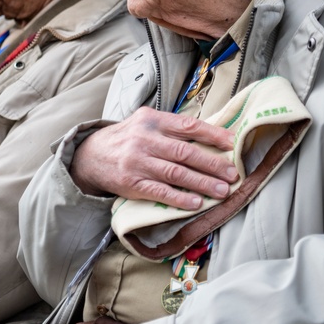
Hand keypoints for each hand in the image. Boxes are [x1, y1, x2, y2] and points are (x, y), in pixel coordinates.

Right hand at [70, 107, 237, 209]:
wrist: (90, 156)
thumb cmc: (127, 139)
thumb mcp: (146, 124)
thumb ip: (172, 129)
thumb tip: (212, 137)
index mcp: (152, 120)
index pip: (188, 126)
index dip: (212, 135)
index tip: (232, 144)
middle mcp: (145, 139)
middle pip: (185, 152)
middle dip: (213, 164)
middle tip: (233, 174)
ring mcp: (137, 162)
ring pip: (176, 173)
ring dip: (202, 183)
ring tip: (222, 191)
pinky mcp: (131, 183)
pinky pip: (160, 192)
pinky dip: (180, 198)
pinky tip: (196, 203)